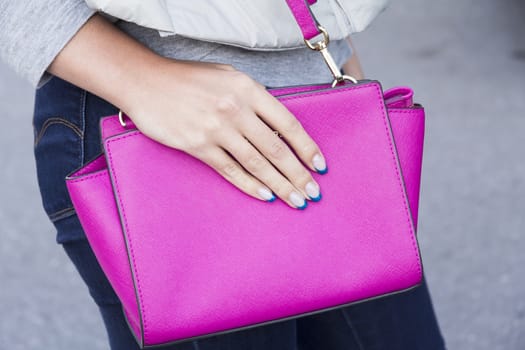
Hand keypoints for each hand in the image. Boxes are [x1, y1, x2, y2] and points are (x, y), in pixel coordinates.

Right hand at [48, 14, 325, 208]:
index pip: (287, 123)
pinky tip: (265, 196)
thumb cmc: (189, 79)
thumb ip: (254, 99)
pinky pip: (230, 170)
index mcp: (248, 89)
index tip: (320, 166)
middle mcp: (235, 108)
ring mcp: (216, 128)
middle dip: (298, 174)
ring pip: (256, 163)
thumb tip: (278, 130)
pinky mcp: (197, 145)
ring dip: (280, 185)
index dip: (307, 147)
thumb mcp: (228, 77)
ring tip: (296, 200)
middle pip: (275, 149)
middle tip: (313, 193)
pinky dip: (250, 185)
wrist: (146, 82)